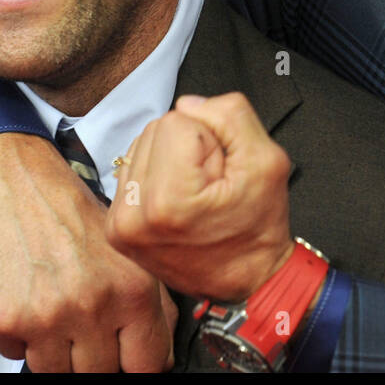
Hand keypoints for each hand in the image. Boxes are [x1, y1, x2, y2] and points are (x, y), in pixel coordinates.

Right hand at [0, 132, 178, 371]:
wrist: (18, 186)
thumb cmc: (73, 217)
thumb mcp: (131, 253)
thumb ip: (155, 307)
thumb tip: (163, 358)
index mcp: (132, 291)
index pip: (146, 366)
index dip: (136, 365)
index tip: (128, 360)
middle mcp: (91, 306)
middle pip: (98, 374)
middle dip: (94, 356)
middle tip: (86, 326)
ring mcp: (45, 317)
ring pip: (55, 372)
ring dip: (57, 351)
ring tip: (57, 309)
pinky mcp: (3, 321)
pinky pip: (14, 356)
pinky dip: (22, 337)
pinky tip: (29, 301)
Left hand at [106, 93, 293, 301]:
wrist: (249, 280)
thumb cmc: (258, 228)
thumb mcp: (268, 160)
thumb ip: (230, 115)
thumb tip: (188, 104)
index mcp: (168, 201)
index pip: (177, 120)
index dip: (211, 139)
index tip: (222, 175)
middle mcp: (133, 215)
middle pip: (155, 130)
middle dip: (189, 148)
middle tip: (212, 185)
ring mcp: (120, 224)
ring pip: (142, 145)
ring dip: (172, 160)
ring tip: (196, 195)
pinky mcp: (116, 227)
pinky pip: (134, 170)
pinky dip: (159, 177)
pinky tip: (179, 201)